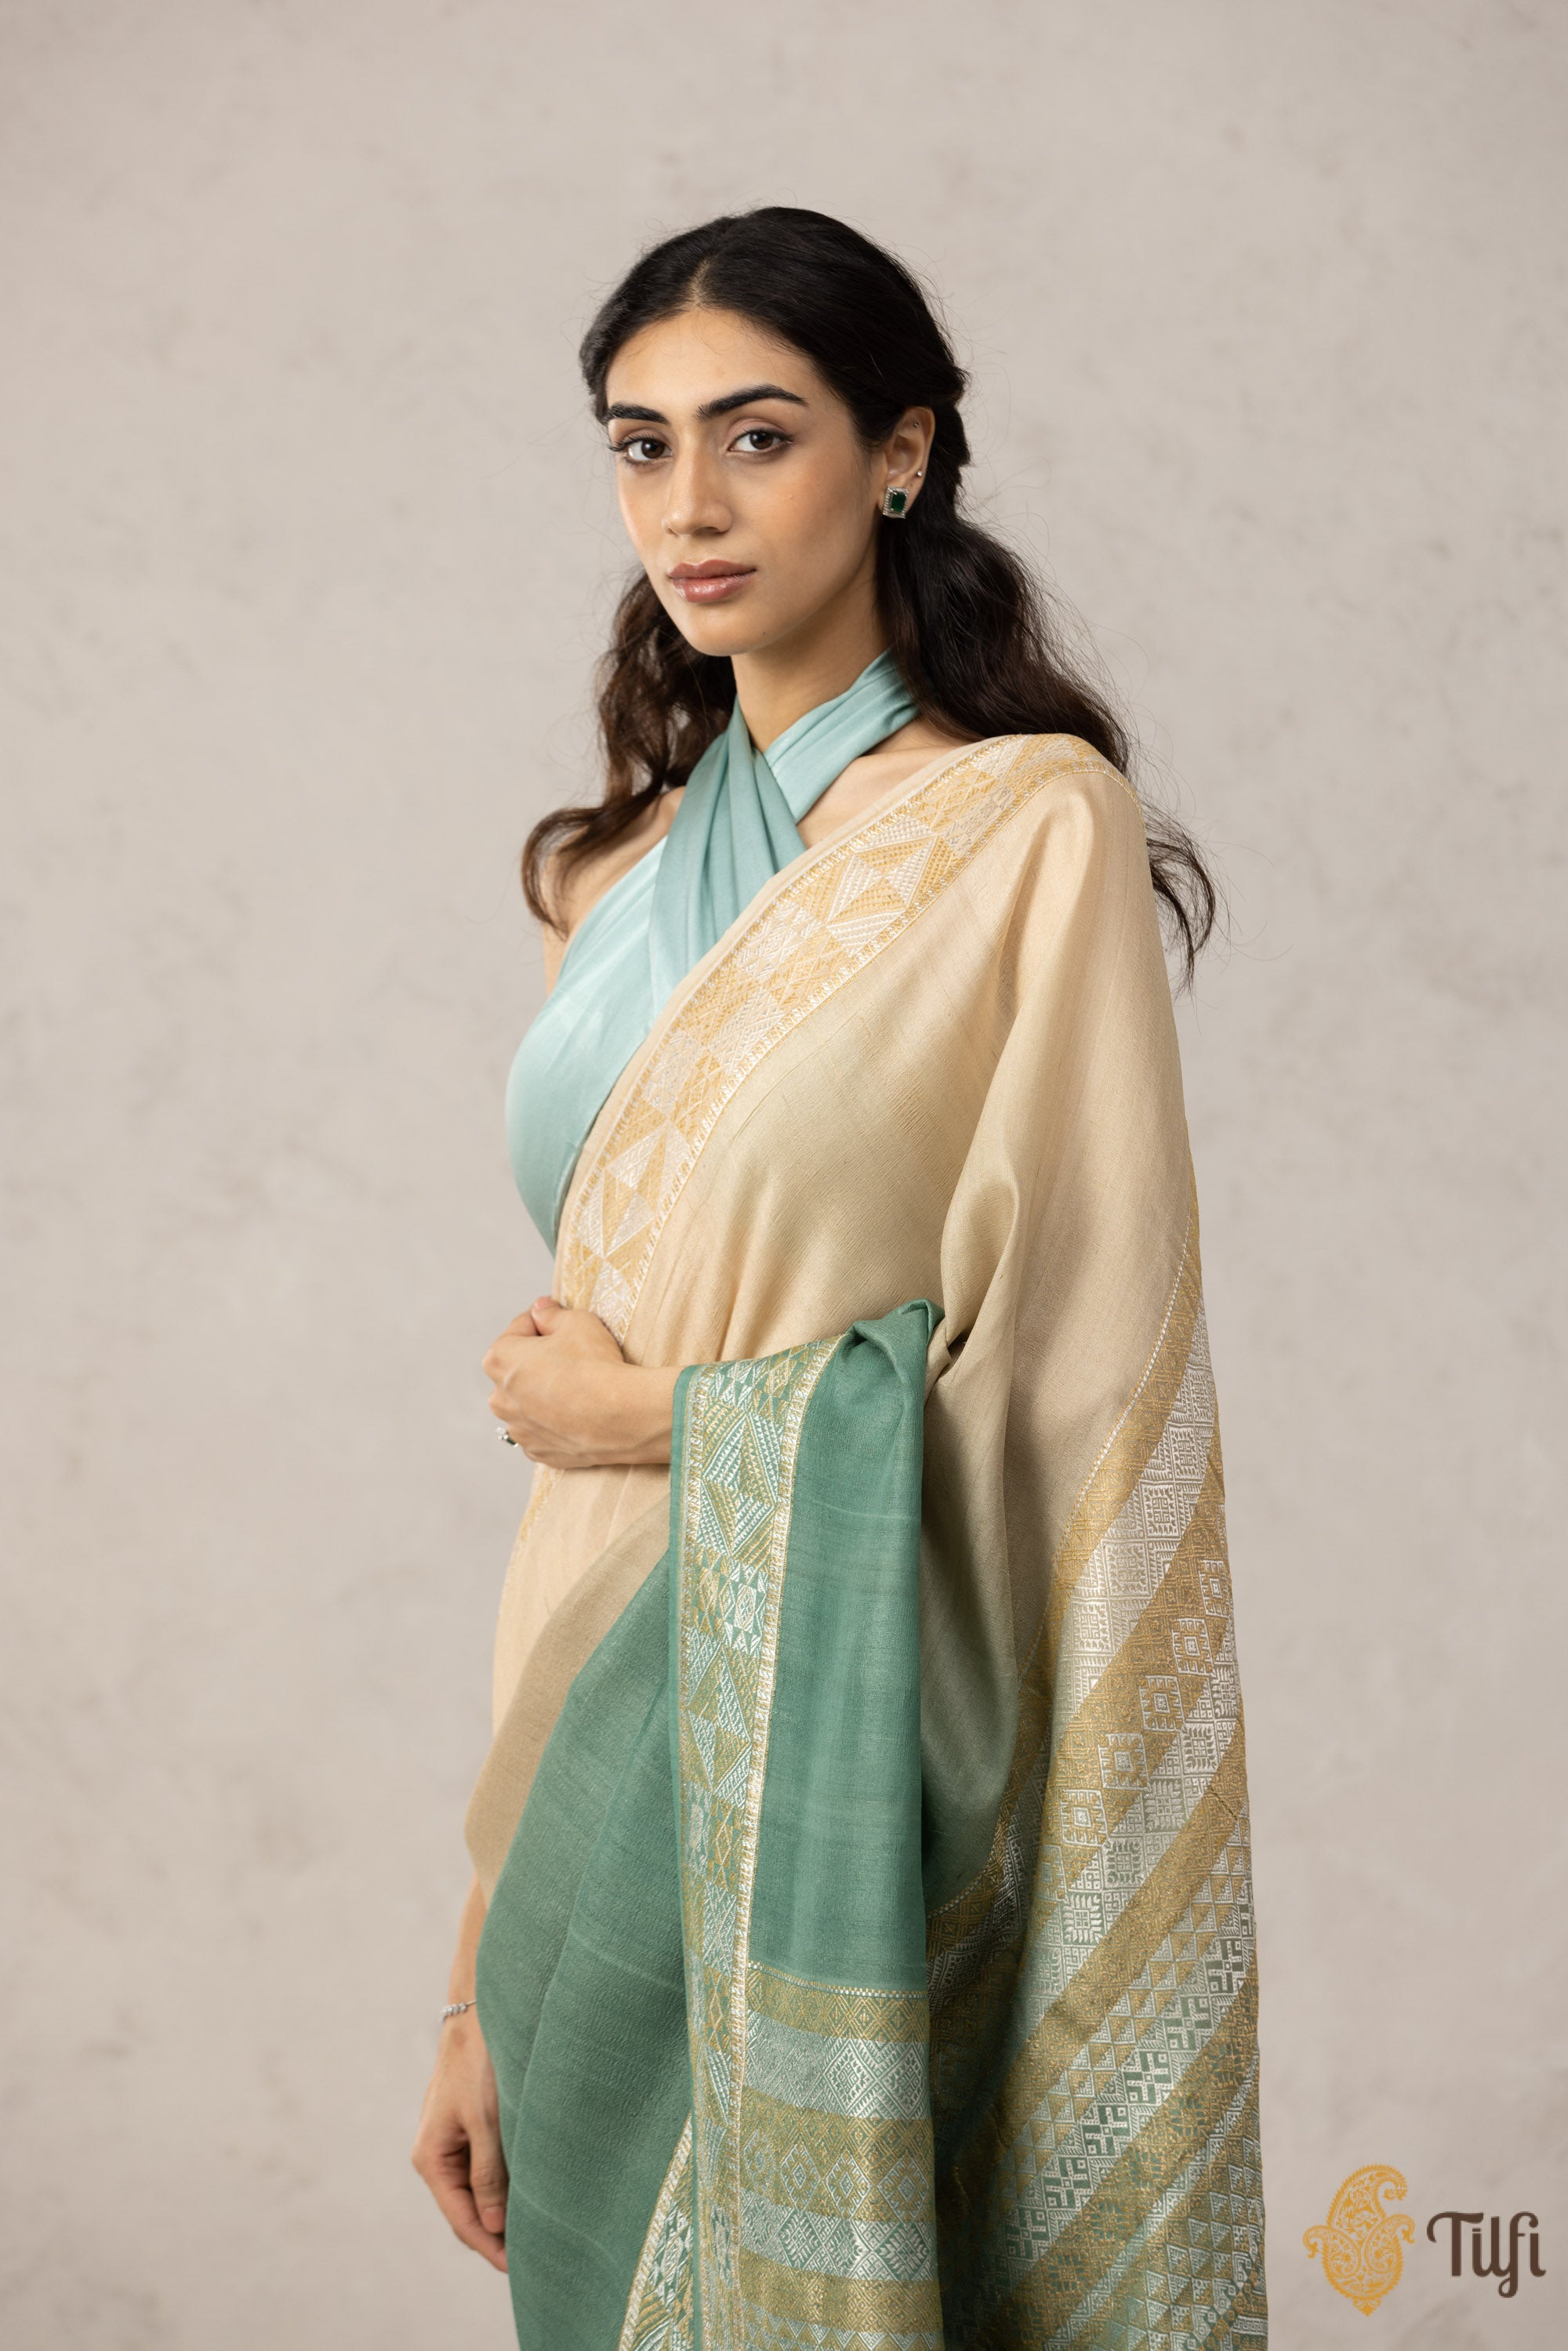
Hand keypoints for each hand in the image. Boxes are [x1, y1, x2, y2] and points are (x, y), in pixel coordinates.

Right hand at [411, 2011, 507, 2271]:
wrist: (481, 2011)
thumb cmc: (480, 2064)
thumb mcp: (487, 2123)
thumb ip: (488, 2176)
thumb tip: (495, 2227)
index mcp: (431, 2157)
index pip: (461, 2219)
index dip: (490, 2247)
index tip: (518, 2268)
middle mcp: (437, 2152)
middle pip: (468, 2208)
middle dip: (497, 2232)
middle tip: (533, 2256)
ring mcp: (452, 2138)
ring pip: (478, 2187)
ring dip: (503, 2207)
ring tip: (537, 2230)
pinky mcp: (469, 2123)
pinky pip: (485, 2164)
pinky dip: (505, 2181)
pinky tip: (529, 2190)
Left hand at [483, 1296, 679, 1467]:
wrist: (621, 1417)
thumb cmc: (596, 1366)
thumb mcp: (577, 1322)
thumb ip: (551, 1313)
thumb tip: (541, 1309)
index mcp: (500, 1359)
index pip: (520, 1328)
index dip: (544, 1322)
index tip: (563, 1325)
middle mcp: (500, 1397)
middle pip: (518, 1368)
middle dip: (539, 1360)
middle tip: (573, 1357)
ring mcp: (518, 1428)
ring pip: (527, 1403)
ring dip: (544, 1393)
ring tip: (577, 1387)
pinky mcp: (537, 1451)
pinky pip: (542, 1429)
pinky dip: (554, 1421)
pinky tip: (577, 1413)